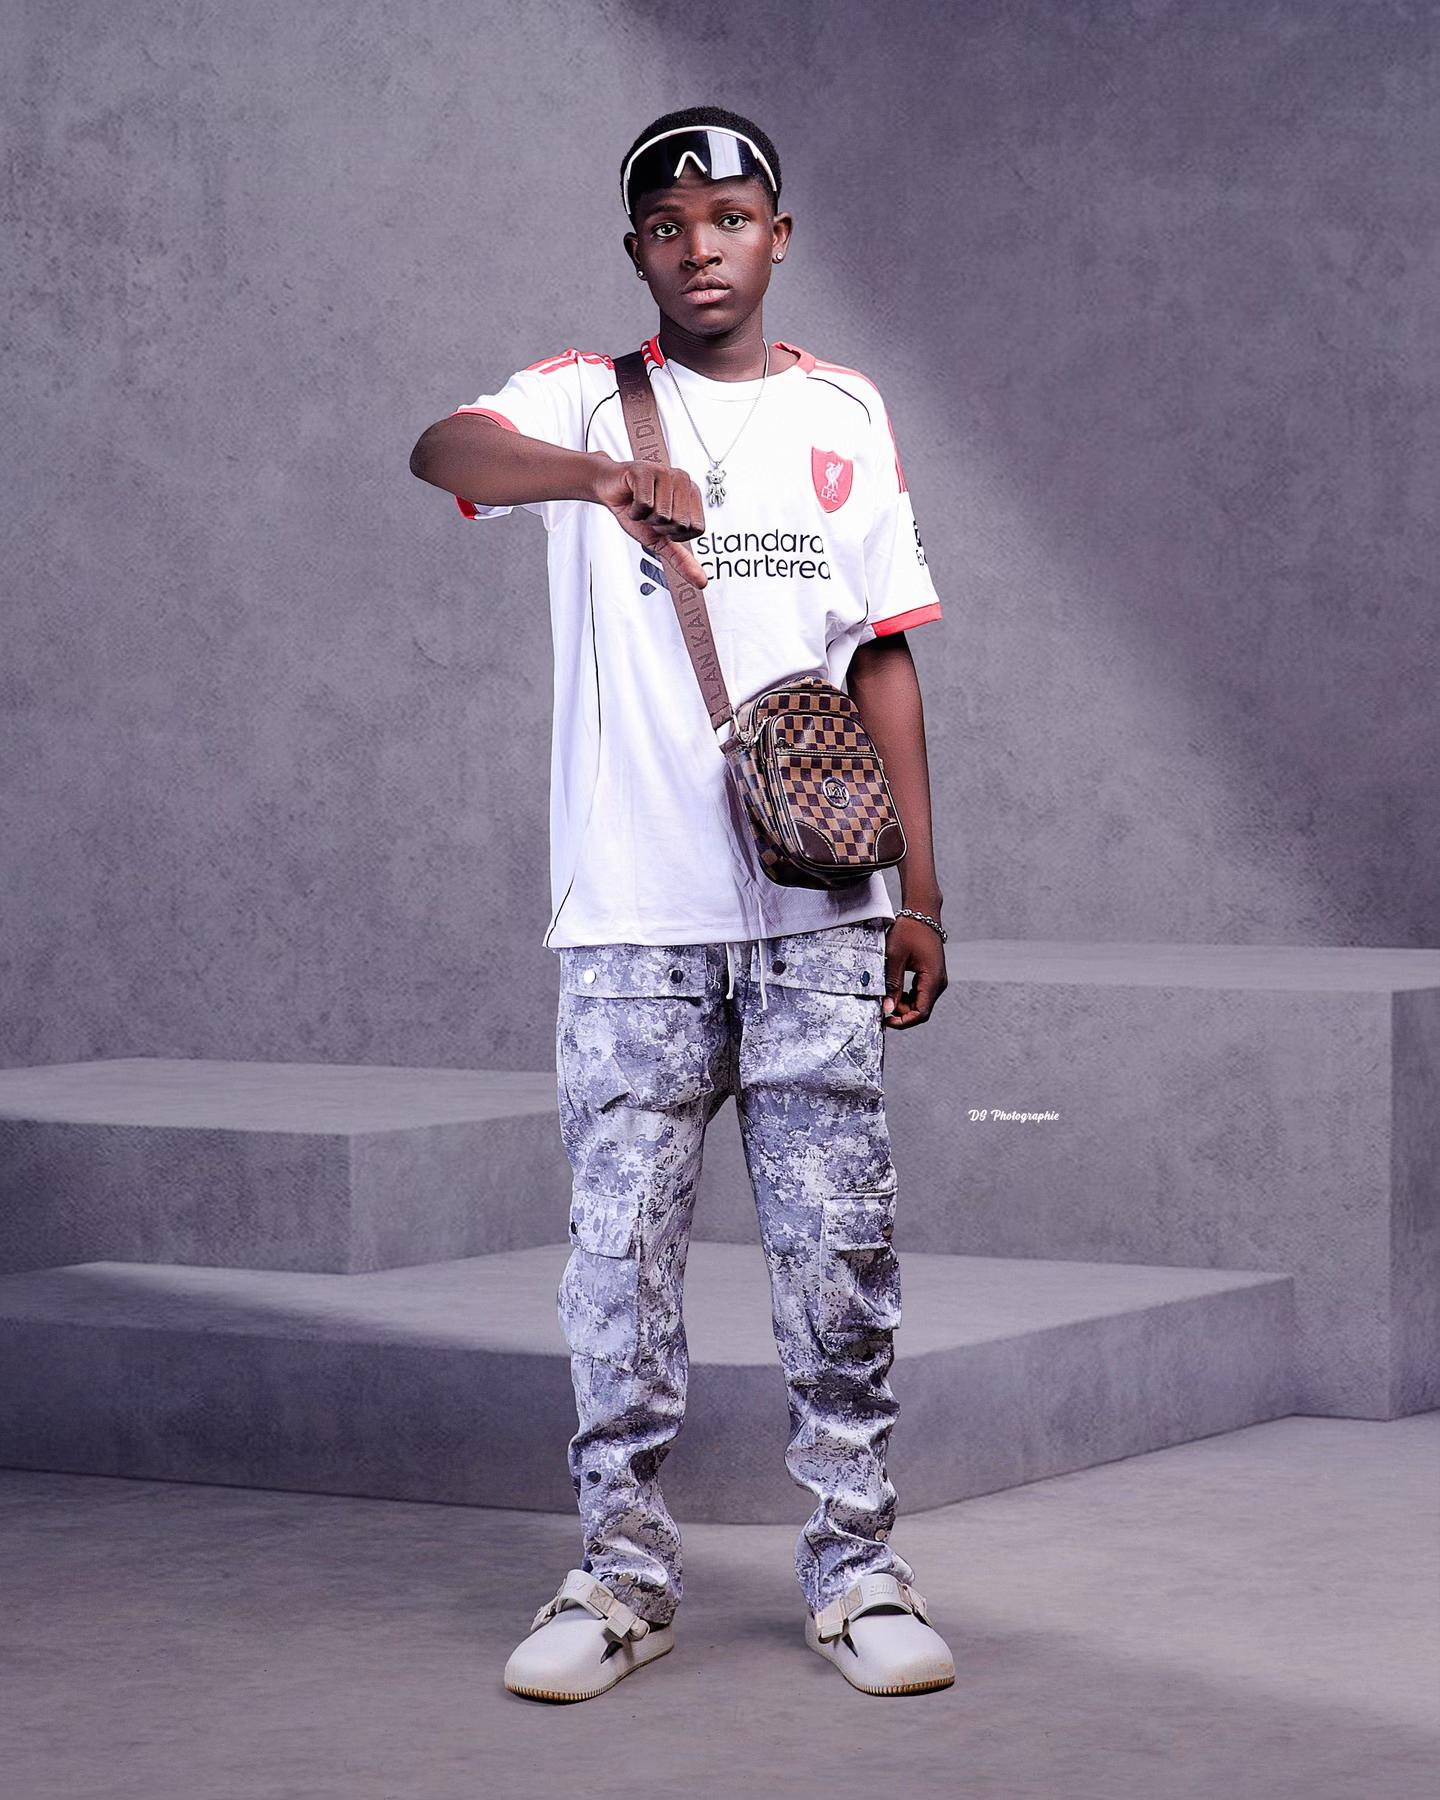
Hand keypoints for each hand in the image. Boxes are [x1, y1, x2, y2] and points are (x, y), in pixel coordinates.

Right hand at [591, 458, 708, 588]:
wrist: (611, 492)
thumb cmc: (638, 511)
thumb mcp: (661, 540)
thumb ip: (682, 560)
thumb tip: (702, 582)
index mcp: (693, 494)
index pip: (696, 529)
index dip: (675, 533)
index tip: (663, 522)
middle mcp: (684, 480)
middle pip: (679, 523)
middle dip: (658, 527)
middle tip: (649, 514)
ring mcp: (665, 472)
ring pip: (662, 514)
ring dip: (645, 518)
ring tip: (641, 506)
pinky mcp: (645, 470)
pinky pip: (644, 504)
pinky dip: (634, 511)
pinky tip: (632, 501)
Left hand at [882, 915, 946, 1027]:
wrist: (922, 913)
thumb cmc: (909, 931)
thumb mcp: (895, 958)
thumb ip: (892, 984)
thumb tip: (888, 1008)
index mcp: (932, 980)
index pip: (921, 1013)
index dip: (903, 1021)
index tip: (886, 1020)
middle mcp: (939, 983)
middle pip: (921, 1010)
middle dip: (901, 1012)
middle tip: (882, 1005)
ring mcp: (937, 979)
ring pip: (921, 1003)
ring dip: (904, 1004)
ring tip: (887, 994)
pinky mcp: (932, 976)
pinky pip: (921, 994)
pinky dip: (908, 996)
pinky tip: (895, 988)